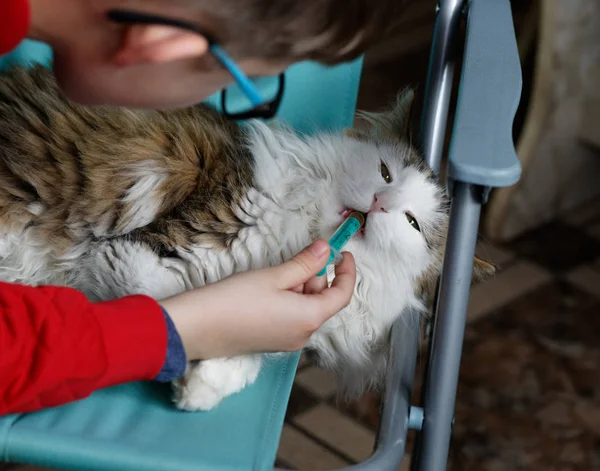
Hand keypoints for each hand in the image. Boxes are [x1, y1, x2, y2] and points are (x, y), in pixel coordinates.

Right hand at [160, 240, 355, 359]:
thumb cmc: (235, 300)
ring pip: (306, 308)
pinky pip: (292, 317)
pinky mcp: (273, 342)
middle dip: (315, 276)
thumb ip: (305, 264)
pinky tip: (268, 289)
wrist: (196, 329)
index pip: (342, 295)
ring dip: (300, 287)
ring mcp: (288, 342)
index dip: (347, 272)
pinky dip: (289, 300)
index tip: (342, 252)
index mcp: (309, 319)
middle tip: (296, 258)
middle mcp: (304, 335)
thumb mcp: (274, 276)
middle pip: (322, 301)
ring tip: (275, 274)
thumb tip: (326, 250)